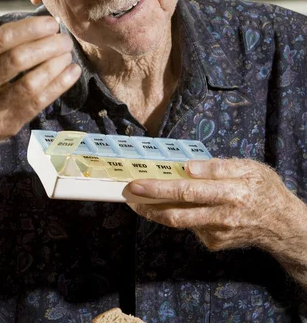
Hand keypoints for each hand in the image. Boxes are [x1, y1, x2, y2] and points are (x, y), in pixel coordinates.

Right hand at [0, 16, 80, 162]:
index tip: (51, 24)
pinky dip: (59, 84)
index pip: (1, 39)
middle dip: (47, 45)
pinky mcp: (5, 126)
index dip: (31, 28)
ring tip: (68, 54)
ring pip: (30, 83)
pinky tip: (72, 72)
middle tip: (64, 39)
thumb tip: (39, 25)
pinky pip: (38, 103)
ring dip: (55, 64)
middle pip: (18, 59)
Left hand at [127, 158, 305, 254]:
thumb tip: (187, 168)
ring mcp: (216, 234)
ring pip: (180, 222)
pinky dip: (179, 216)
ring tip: (138, 201)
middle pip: (177, 212)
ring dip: (156, 212)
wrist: (281, 225)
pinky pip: (191, 227)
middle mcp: (222, 217)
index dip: (160, 188)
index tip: (138, 183)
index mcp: (231, 193)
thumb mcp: (249, 168)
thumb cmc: (264, 189)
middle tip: (128, 194)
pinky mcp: (214, 243)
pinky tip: (173, 206)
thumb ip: (218, 167)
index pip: (188, 191)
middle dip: (149, 204)